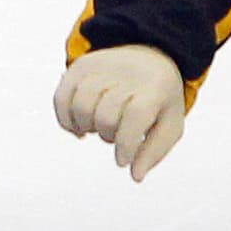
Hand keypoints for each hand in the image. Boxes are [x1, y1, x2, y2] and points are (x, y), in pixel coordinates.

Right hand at [52, 44, 186, 180]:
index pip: (135, 116)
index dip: (126, 144)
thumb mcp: (169, 124)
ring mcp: (101, 66)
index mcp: (155, 87)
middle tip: (114, 135)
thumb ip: (154, 152)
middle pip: (105, 115)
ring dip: (85, 126)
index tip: (122, 161)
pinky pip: (61, 98)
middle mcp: (127, 72)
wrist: (149, 55)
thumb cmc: (159, 99)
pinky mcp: (80, 66)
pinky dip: (65, 120)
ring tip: (97, 128)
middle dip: (107, 136)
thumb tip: (135, 176)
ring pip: (80, 105)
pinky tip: (78, 127)